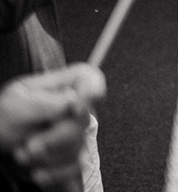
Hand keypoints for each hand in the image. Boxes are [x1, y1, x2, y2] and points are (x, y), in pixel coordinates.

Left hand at [0, 64, 103, 189]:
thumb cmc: (3, 119)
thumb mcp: (14, 104)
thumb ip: (44, 102)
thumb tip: (73, 100)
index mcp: (63, 87)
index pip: (90, 79)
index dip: (92, 91)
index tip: (76, 108)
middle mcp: (74, 110)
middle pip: (83, 123)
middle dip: (54, 138)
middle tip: (30, 144)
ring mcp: (75, 135)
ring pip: (77, 148)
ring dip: (46, 157)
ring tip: (23, 154)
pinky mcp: (71, 158)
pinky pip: (74, 169)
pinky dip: (52, 174)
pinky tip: (37, 170)